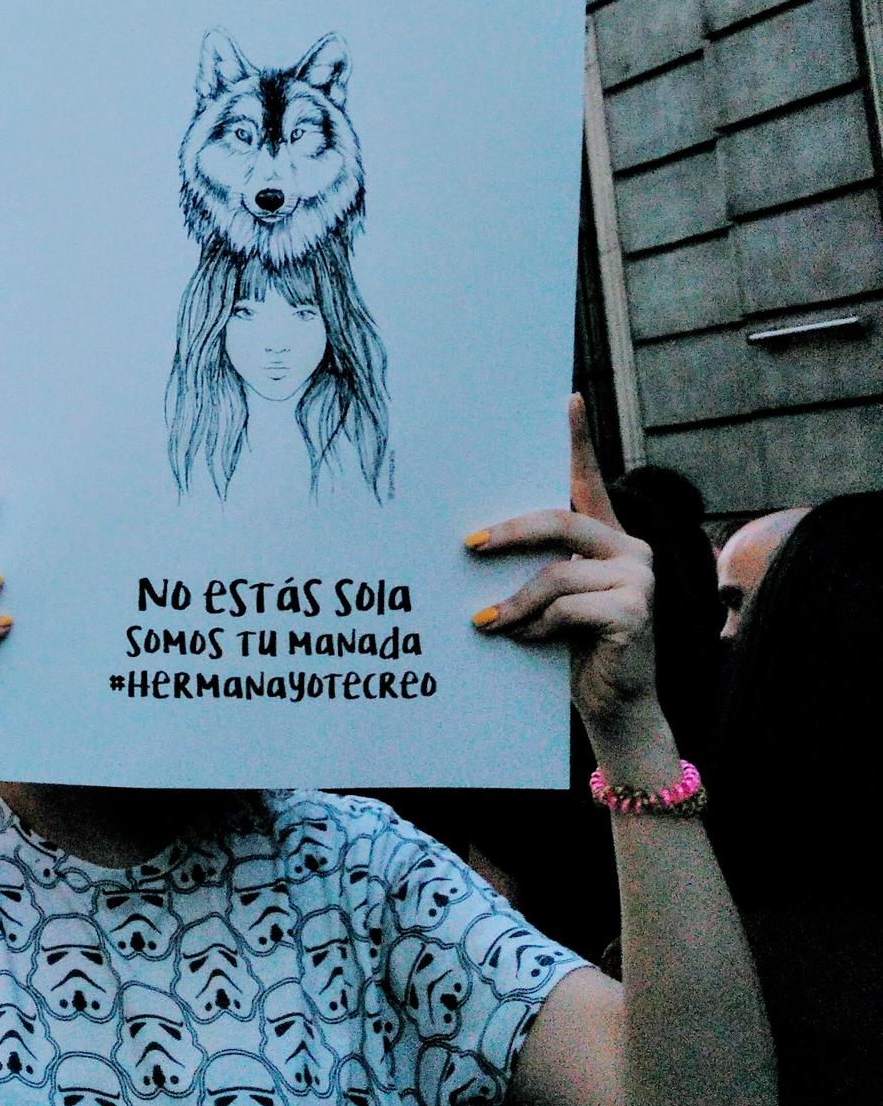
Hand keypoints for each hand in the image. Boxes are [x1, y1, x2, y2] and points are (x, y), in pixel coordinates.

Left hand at [468, 397, 674, 782]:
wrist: (615, 707)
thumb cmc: (573, 648)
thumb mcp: (553, 598)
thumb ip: (539, 563)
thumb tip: (476, 537)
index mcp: (609, 537)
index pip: (591, 480)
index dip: (579, 439)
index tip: (567, 398)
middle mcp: (632, 548)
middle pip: (559, 521)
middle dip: (508, 533)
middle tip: (467, 544)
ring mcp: (639, 578)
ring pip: (555, 574)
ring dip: (513, 604)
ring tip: (488, 624)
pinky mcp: (635, 611)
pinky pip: (565, 609)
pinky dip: (536, 627)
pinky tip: (528, 642)